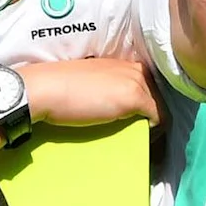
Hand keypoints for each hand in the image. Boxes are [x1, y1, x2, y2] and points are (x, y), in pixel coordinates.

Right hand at [23, 58, 160, 129]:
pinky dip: (155, 132)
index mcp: (120, 64)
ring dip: (153, 125)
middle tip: (143, 133)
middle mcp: (133, 69)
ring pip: (160, 106)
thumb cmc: (55, 88)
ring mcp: (136, 82)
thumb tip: (104, 103)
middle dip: (152, 114)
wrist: (45, 88)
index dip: (144, 103)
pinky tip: (145, 141)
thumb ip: (102, 86)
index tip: (139, 120)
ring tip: (145, 141)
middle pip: (157, 95)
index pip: (145, 84)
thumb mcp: (86, 82)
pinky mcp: (134, 98)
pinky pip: (158, 117)